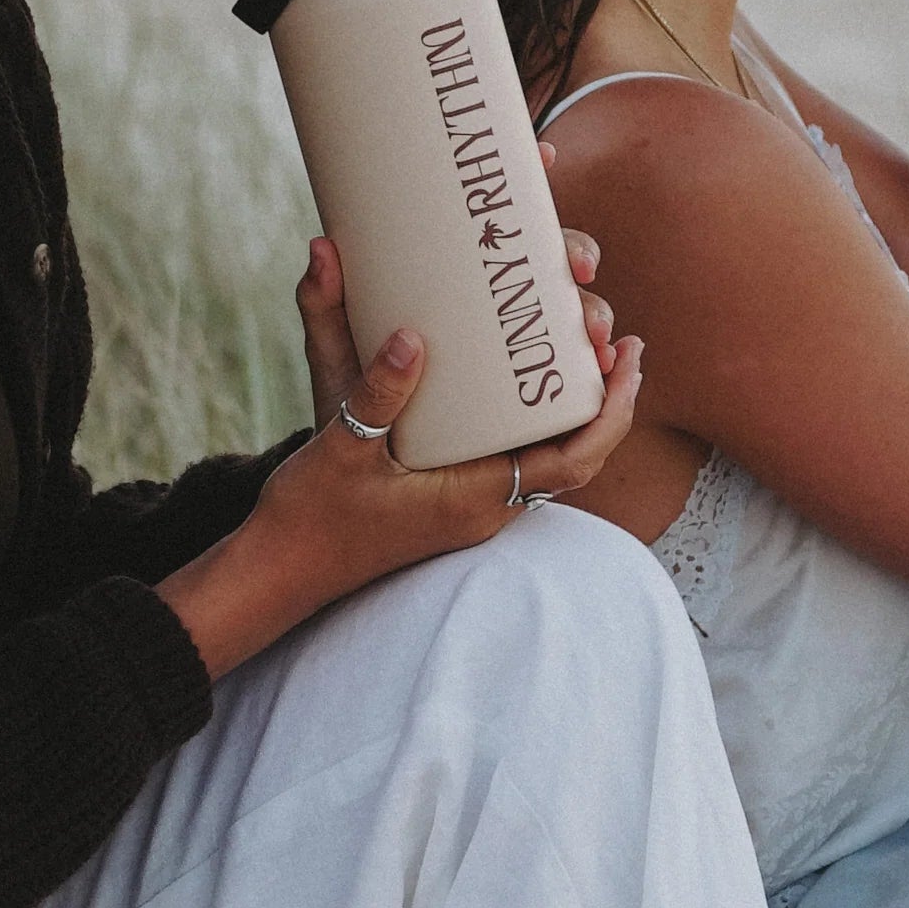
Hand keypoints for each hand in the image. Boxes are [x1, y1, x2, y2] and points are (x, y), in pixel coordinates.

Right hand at [163, 218, 642, 675]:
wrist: (280, 571)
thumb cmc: (309, 517)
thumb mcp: (340, 446)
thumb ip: (377, 391)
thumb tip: (413, 336)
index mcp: (475, 501)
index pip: (575, 460)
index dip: (613, 410)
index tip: (628, 356)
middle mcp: (485, 511)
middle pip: (576, 457)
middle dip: (605, 401)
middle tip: (613, 337)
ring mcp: (470, 510)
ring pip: (547, 460)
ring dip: (573, 411)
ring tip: (579, 351)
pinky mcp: (451, 503)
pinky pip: (514, 460)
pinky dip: (533, 423)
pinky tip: (518, 383)